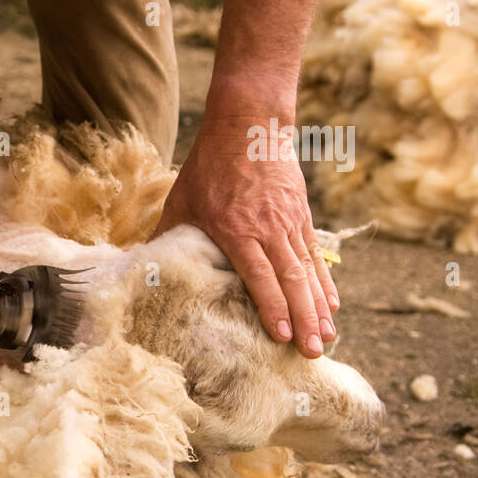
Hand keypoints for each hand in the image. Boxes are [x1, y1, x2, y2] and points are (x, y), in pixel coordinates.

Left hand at [153, 111, 338, 358]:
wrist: (250, 124)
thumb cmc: (208, 166)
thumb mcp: (182, 202)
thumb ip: (169, 238)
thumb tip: (144, 270)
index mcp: (237, 229)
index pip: (259, 276)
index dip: (271, 308)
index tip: (281, 337)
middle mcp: (269, 229)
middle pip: (290, 281)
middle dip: (303, 320)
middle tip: (313, 352)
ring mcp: (290, 222)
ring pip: (308, 272)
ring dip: (318, 308)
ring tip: (327, 338)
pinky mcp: (302, 216)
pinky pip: (316, 256)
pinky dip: (325, 282)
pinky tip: (332, 305)